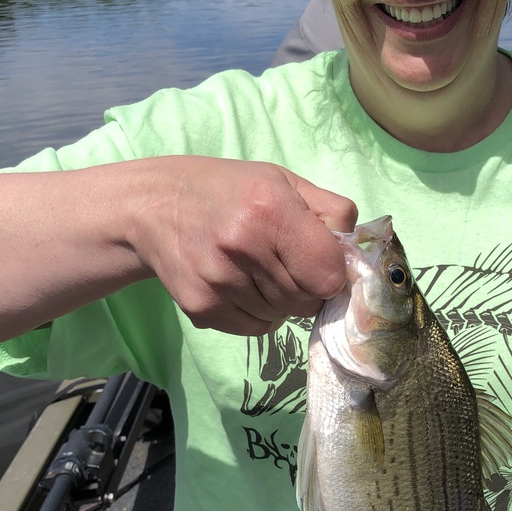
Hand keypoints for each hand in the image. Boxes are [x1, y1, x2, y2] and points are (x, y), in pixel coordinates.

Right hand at [130, 157, 356, 335]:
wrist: (152, 207)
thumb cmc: (228, 190)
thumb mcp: (282, 181)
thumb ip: (330, 212)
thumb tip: (359, 253)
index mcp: (270, 209)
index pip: (329, 274)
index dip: (331, 272)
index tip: (320, 261)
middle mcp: (243, 246)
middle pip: (307, 301)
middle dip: (306, 287)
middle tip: (284, 262)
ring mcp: (218, 281)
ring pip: (282, 317)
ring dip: (280, 300)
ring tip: (255, 268)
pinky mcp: (201, 308)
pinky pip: (255, 329)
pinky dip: (257, 314)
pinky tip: (239, 284)